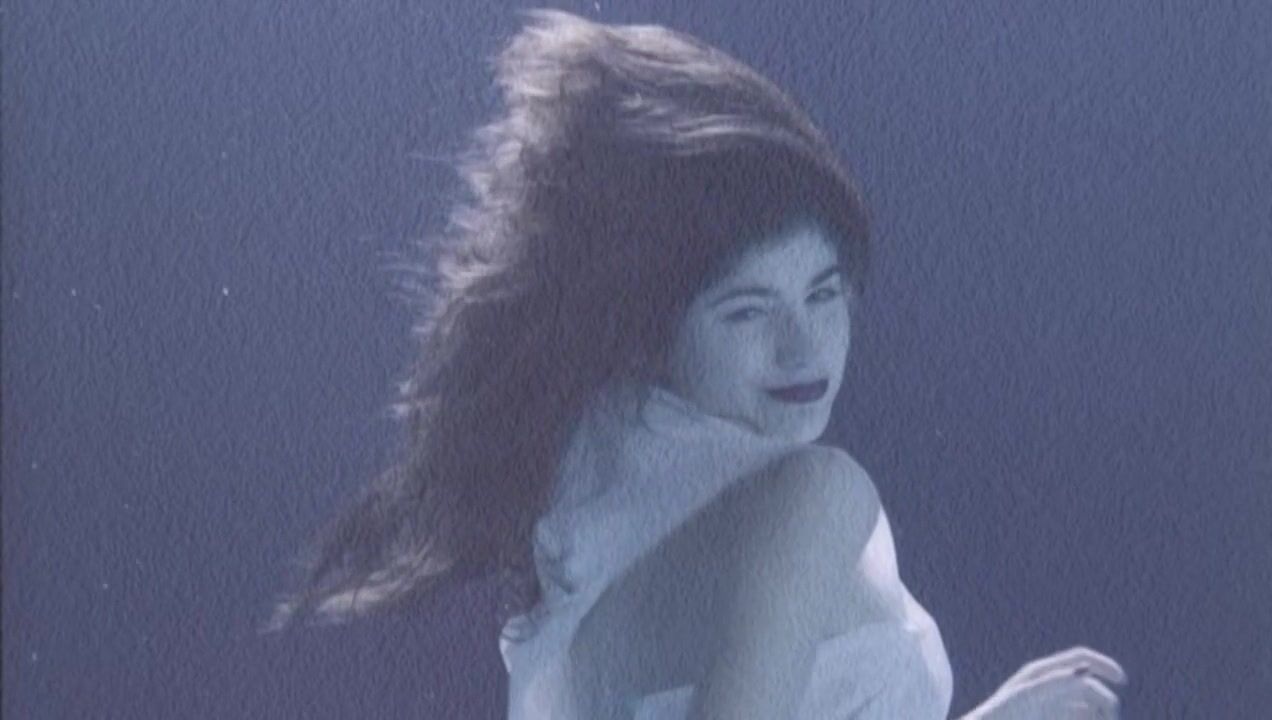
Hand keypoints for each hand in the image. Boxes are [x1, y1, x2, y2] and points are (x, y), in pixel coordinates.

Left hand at [964, 646, 1126, 719]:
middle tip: (1111, 719)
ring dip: (1100, 715)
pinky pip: (1082, 716)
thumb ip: (1055, 683)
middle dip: (1107, 701)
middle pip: (1092, 686)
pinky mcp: (1056, 719)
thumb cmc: (1002, 715)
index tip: (1123, 681)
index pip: (1083, 659)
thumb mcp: (1028, 696)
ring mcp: (1052, 705)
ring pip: (1090, 706)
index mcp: (1043, 672)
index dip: (1105, 665)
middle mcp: (1050, 686)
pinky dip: (1089, 719)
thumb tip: (1083, 673)